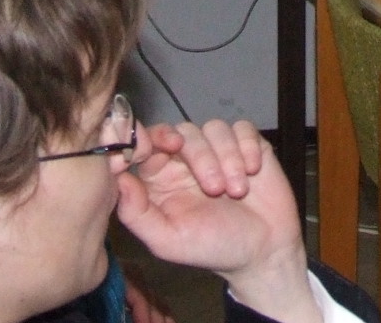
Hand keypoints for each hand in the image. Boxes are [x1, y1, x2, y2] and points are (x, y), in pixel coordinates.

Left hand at [115, 121, 317, 322]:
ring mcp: (217, 149)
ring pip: (213, 128)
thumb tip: (119, 179)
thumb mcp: (168, 241)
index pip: (146, 143)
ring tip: (238, 191)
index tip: (169, 147)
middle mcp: (185, 159)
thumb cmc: (211, 248)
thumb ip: (136, 214)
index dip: (152, 137)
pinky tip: (253, 171)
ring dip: (227, 158)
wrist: (262, 253)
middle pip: (183, 132)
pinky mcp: (246, 144)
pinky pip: (242, 128)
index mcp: (160, 177)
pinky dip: (247, 147)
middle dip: (200, 156)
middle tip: (214, 189)